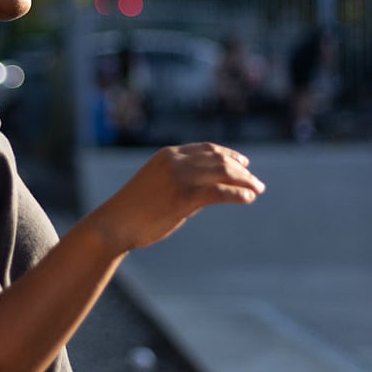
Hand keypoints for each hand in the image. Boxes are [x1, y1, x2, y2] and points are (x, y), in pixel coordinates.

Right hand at [102, 141, 264, 251]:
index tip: (244, 163)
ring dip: (245, 181)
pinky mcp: (184, 197)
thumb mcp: (159, 185)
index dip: (229, 154)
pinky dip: (237, 194)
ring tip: (257, 190)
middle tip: (257, 182)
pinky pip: (220, 192)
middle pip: (219, 159)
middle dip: (242, 170)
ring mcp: (180, 177)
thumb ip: (185, 182)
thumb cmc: (134, 209)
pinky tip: (247, 199)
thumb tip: (212, 190)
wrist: (115, 222)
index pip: (207, 148)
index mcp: (168, 154)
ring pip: (223, 172)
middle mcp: (176, 160)